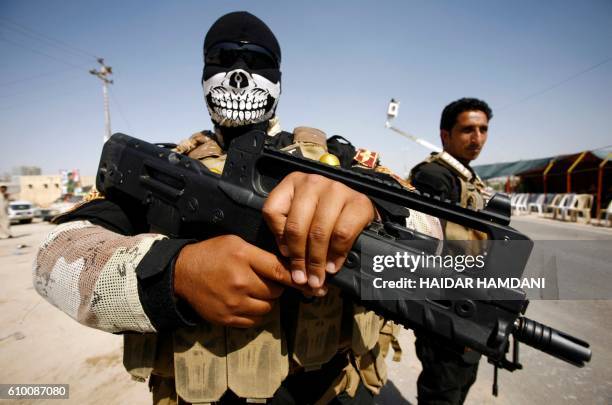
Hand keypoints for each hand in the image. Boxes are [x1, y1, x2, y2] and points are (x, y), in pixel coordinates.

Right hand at [174, 235, 311, 327]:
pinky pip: (255, 320)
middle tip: (266, 280)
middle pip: (276, 291)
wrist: (182, 273)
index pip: (280, 271)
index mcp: (244, 257)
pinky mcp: (227, 318)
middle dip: (276, 286)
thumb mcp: (237, 243)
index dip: (298, 279)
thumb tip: (291, 267)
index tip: (314, 285)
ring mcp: (233, 303)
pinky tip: (246, 301)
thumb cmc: (213, 253)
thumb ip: (262, 254)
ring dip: (267, 300)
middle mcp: (240, 281)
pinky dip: (255, 312)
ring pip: (268, 307)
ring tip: (255, 290)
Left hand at [262, 172, 375, 289]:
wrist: (360, 208)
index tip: (286, 256)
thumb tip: (288, 257)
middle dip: (299, 258)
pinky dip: (336, 253)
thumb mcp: (301, 215)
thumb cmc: (325, 215)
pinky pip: (342, 233)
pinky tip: (333, 265)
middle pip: (296, 226)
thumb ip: (289, 231)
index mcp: (292, 182)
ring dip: (317, 260)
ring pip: (318, 231)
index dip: (278, 238)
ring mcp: (336, 189)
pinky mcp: (358, 201)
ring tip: (317, 277)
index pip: (273, 211)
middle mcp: (313, 182)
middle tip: (302, 278)